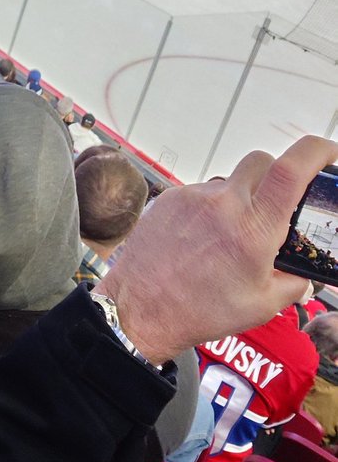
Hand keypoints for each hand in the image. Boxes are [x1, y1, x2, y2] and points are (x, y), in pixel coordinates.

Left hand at [96, 136, 337, 365]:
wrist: (141, 308)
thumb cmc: (200, 310)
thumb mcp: (263, 304)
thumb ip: (293, 282)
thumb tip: (304, 272)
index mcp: (254, 229)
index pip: (291, 170)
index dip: (316, 151)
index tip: (329, 152)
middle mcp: (224, 204)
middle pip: (262, 162)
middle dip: (277, 174)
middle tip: (278, 201)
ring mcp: (194, 197)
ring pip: (231, 179)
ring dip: (241, 197)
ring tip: (232, 234)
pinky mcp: (171, 198)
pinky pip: (202, 192)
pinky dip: (211, 208)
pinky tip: (203, 237)